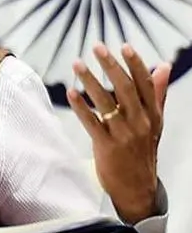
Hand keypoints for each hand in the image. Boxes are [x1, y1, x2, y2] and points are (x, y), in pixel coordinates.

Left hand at [66, 42, 170, 224]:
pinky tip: (71, 92)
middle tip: (97, 47)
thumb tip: (163, 65)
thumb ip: (157, 92)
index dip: (135, 64)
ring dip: (90, 81)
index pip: (145, 84)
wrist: (137, 187)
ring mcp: (124, 135)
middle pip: (125, 88)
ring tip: (77, 63)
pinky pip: (91, 123)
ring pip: (106, 103)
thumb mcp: (155, 121)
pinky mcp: (107, 146)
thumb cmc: (143, 149)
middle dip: (111, 65)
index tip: (124, 45)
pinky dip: (81, 107)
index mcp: (152, 114)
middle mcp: (140, 122)